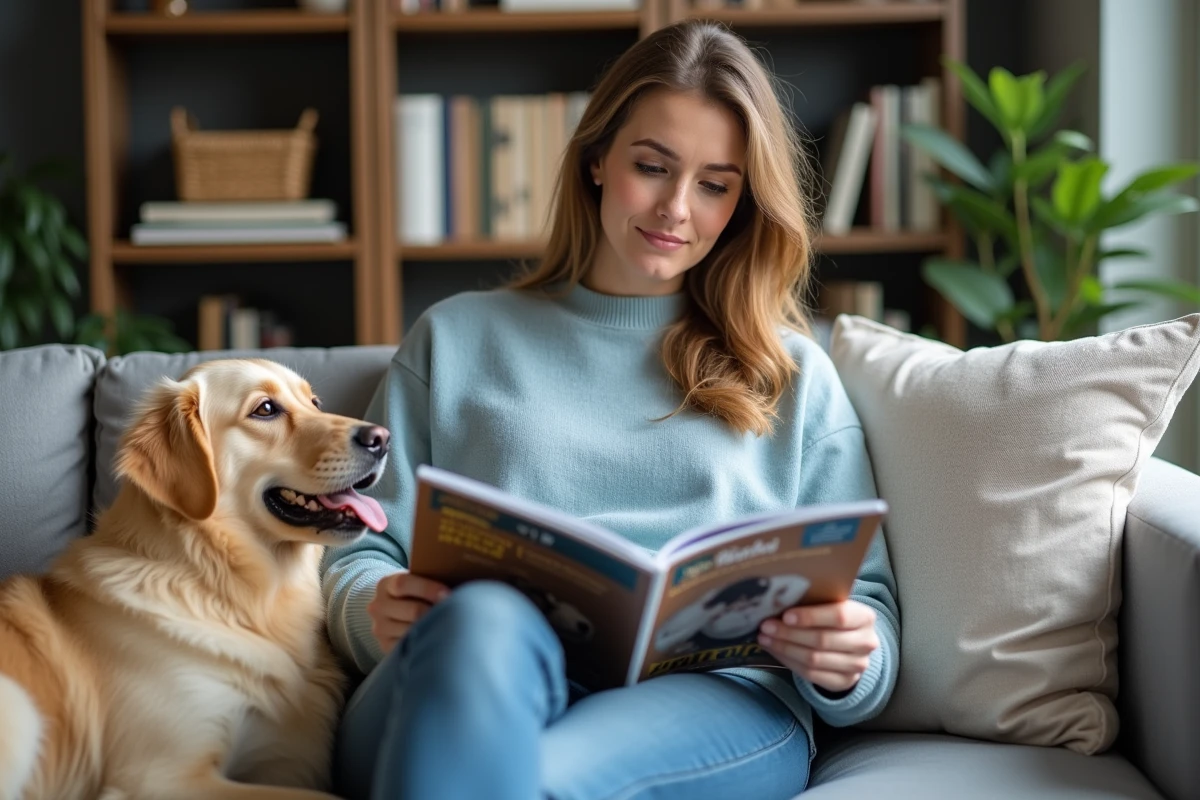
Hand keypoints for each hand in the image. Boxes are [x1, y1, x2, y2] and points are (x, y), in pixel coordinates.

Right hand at [366, 570, 450, 654]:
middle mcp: (378, 606)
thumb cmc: (415, 592)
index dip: (428, 588)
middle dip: (437, 611)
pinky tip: (438, 638)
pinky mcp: (386, 646)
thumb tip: (460, 578)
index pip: (403, 584)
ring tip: (452, 625)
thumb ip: (431, 578)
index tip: (448, 593)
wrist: (393, 609)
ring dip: (434, 628)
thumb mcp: (416, 579)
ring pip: (413, 631)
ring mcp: (380, 628)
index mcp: (386, 584)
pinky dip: (425, 643)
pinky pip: (409, 646)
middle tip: (458, 613)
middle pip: (413, 610)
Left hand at [757, 600, 877, 693]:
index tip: (786, 615)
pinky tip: (775, 651)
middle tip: (766, 626)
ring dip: (784, 648)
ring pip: (814, 659)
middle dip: (789, 633)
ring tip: (765, 638)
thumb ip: (815, 602)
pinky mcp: (844, 682)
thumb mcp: (833, 605)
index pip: (839, 616)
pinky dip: (788, 661)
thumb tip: (778, 599)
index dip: (811, 616)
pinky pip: (810, 674)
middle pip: (822, 640)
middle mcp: (866, 643)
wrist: (852, 645)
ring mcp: (857, 666)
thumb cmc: (834, 618)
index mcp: (865, 617)